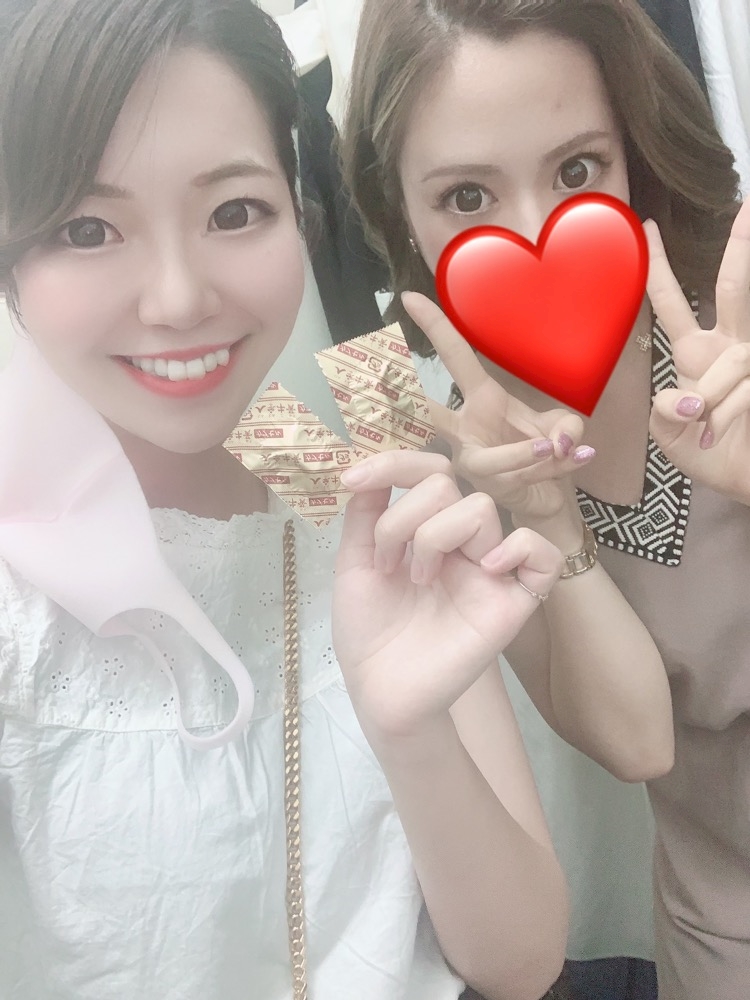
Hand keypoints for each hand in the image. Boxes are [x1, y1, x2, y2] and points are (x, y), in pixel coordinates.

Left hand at [333, 450, 562, 737]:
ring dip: (435, 537)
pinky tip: (483, 570)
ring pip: (481, 509)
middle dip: (403, 517)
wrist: (379, 690)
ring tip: (418, 579)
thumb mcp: (354, 564)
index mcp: (426, 527)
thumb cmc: (369, 631)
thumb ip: (364, 514)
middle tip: (388, 563)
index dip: (395, 464)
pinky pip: (544, 556)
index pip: (428, 471)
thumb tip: (366, 466)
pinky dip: (518, 549)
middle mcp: (461, 542)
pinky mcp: (513, 602)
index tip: (352, 480)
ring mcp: (490, 569)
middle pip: (448, 484)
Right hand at [401, 292, 594, 519]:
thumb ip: (567, 425)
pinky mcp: (489, 491)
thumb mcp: (562, 426)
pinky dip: (556, 467)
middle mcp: (467, 432)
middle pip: (433, 416)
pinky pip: (519, 478)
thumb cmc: (544, 455)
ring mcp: (474, 464)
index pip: (454, 358)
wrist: (548, 499)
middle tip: (389, 385)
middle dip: (415, 405)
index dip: (434, 327)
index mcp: (481, 400)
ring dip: (525, 454)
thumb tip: (559, 442)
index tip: (410, 298)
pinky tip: (581, 457)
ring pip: (489, 459)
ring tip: (556, 446)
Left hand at [644, 197, 749, 503]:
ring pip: (736, 358)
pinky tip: (718, 434)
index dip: (659, 268)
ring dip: (715, 397)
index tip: (647, 228)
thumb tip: (683, 394)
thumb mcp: (671, 436)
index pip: (673, 302)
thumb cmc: (714, 458)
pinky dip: (726, 414)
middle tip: (749, 205)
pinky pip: (744, 386)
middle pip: (731, 288)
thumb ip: (663, 413)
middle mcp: (731, 346)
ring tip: (706, 430)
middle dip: (740, 247)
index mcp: (697, 353)